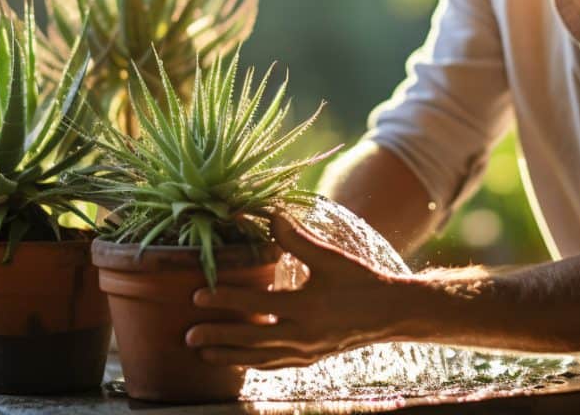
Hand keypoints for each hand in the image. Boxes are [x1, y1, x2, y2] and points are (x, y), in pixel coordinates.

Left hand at [186, 211, 415, 368]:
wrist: (390, 313)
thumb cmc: (360, 280)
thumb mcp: (330, 257)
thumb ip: (297, 239)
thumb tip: (270, 214)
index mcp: (307, 306)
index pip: (255, 305)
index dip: (225, 300)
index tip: (198, 296)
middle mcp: (304, 335)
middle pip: (250, 339)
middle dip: (217, 337)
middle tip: (189, 334)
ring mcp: (307, 352)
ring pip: (259, 359)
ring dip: (229, 357)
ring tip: (202, 354)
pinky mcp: (311, 359)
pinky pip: (275, 365)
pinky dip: (253, 363)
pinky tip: (238, 360)